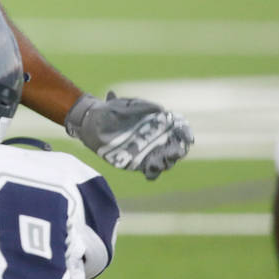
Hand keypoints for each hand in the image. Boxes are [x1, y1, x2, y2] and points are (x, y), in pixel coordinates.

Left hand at [65, 91, 193, 179]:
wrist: (90, 121)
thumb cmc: (110, 110)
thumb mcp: (124, 104)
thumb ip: (140, 106)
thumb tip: (160, 108)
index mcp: (157, 121)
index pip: (179, 128)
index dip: (186, 133)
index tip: (188, 138)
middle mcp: (155, 137)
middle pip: (176, 147)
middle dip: (177, 151)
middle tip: (174, 152)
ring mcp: (147, 150)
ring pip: (165, 160)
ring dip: (166, 162)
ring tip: (160, 163)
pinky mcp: (137, 162)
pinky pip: (151, 171)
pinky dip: (153, 174)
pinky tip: (150, 174)